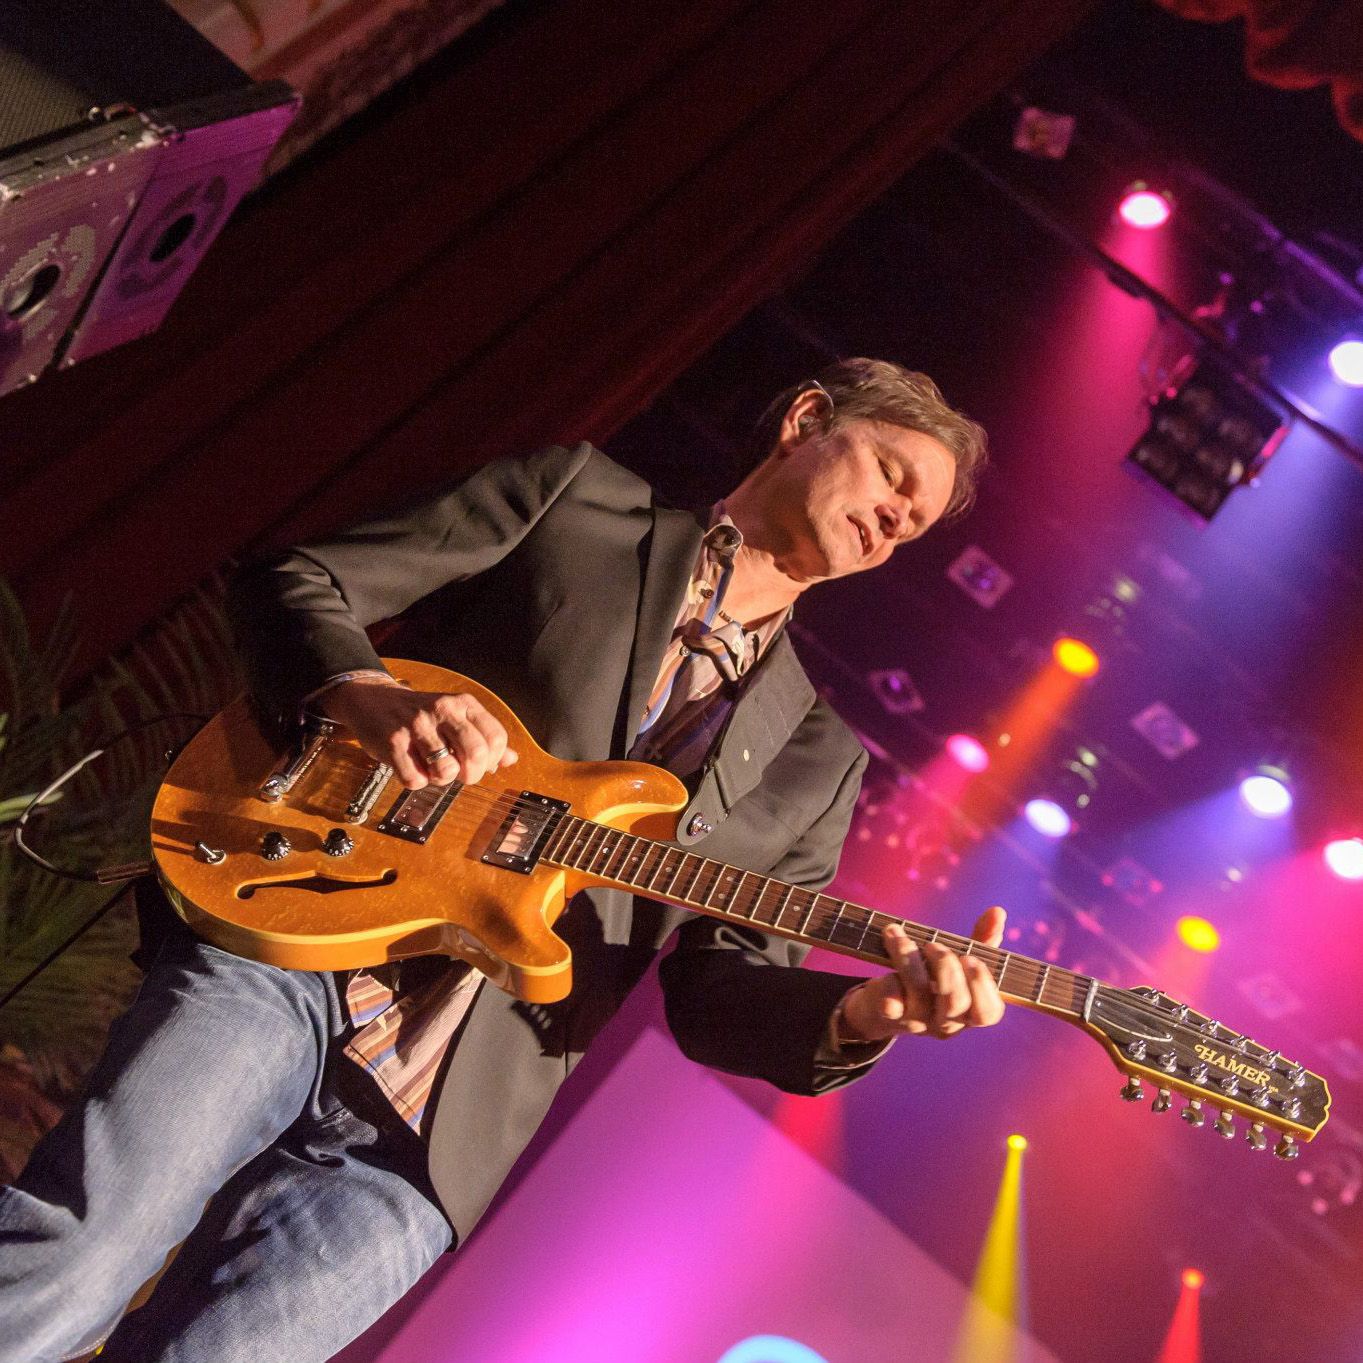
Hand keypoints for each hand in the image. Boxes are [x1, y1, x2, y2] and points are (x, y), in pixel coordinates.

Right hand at [318, 677, 517, 789]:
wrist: (373, 701)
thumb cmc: (421, 716)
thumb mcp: (456, 718)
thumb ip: (484, 737)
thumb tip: (512, 759)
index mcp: (463, 704)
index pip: (496, 738)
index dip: (492, 761)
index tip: (481, 765)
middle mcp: (442, 710)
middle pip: (475, 754)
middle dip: (471, 775)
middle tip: (460, 775)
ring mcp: (417, 725)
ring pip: (446, 770)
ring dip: (442, 779)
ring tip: (433, 769)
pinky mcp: (393, 742)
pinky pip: (415, 779)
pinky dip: (416, 781)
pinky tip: (412, 768)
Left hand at [836, 906, 1006, 1043]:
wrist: (882, 1004)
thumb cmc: (930, 979)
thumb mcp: (956, 962)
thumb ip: (980, 941)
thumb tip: (997, 912)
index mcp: (968, 1012)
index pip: (988, 1013)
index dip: (982, 986)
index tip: (970, 958)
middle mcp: (946, 1022)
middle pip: (956, 1003)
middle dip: (946, 967)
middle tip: (933, 946)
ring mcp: (917, 1021)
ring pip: (920, 993)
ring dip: (909, 957)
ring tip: (899, 936)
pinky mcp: (890, 1016)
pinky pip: (891, 1002)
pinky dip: (890, 979)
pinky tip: (885, 961)